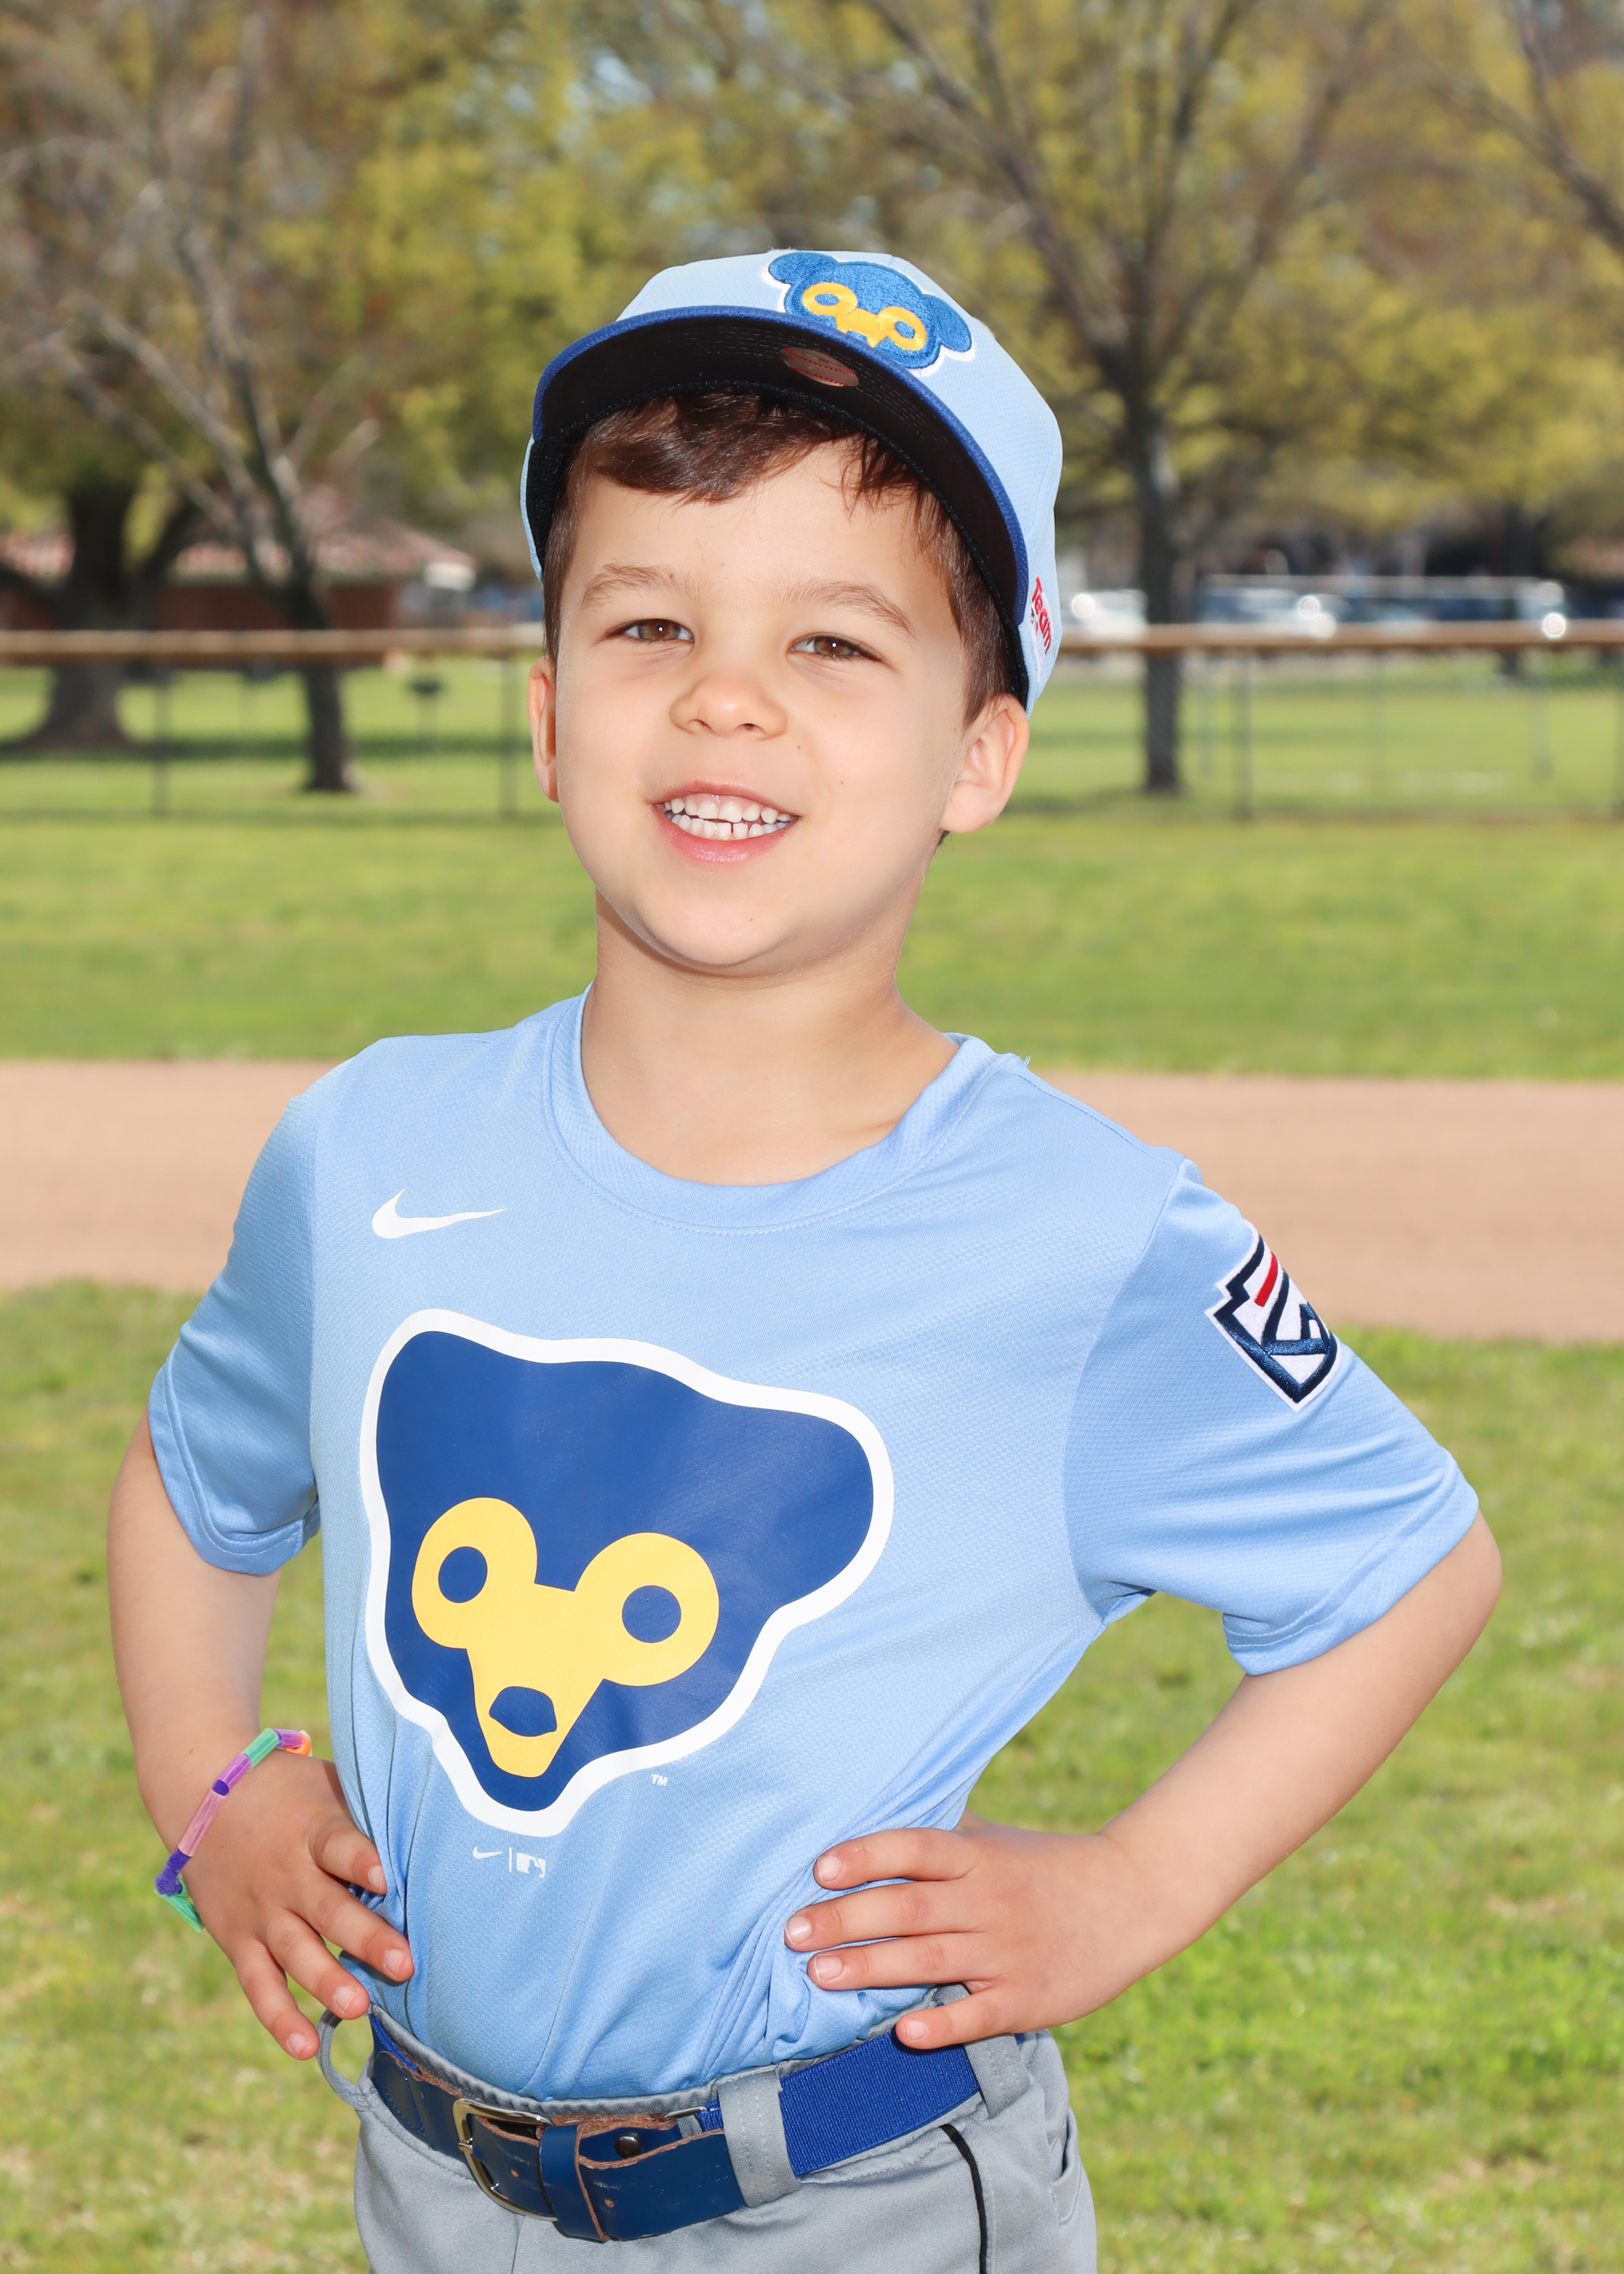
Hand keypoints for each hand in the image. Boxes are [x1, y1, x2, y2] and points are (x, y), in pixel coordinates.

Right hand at [177, 1749, 413, 2060]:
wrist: (205, 1793)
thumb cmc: (292, 1792)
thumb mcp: (329, 1785)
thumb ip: (370, 1812)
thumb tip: (439, 1824)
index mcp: (313, 1830)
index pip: (338, 1846)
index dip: (361, 1860)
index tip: (385, 1876)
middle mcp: (286, 1874)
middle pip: (327, 1910)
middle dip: (365, 1939)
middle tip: (402, 1966)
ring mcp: (261, 1911)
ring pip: (295, 1953)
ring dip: (326, 1982)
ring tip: (358, 2007)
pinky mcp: (238, 1940)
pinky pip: (259, 1985)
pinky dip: (279, 2018)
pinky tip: (305, 2047)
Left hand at [783, 1812, 1164, 2049]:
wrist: (1134, 1898)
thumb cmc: (1050, 1865)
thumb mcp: (998, 1838)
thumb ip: (944, 1832)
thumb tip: (881, 1810)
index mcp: (978, 1858)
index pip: (914, 1848)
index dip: (866, 1856)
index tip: (819, 1868)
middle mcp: (988, 1901)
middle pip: (909, 1907)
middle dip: (846, 1919)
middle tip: (791, 1931)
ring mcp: (1008, 1951)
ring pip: (930, 1959)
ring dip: (871, 1967)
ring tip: (819, 1974)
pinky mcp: (1027, 1999)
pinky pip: (979, 2014)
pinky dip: (943, 2023)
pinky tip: (905, 2031)